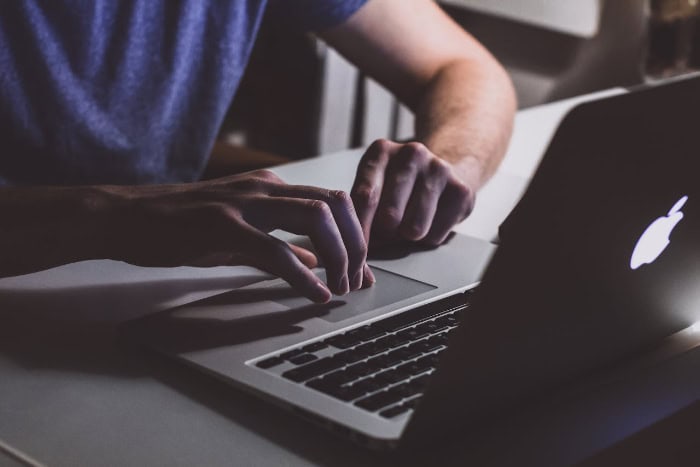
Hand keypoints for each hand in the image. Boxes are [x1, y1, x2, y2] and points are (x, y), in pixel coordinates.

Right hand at [114, 170, 372, 302]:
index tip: (362, 268)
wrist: (127, 218)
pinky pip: (275, 250)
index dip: (356, 235)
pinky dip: (303, 275)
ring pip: (315, 217)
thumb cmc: (182, 225)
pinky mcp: (222, 226)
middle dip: (356, 244)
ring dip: (337, 255)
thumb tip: (316, 261)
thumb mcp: (240, 232)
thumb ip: (281, 243)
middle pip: (335, 203)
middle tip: (356, 279)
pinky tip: (314, 294)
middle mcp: (264, 188)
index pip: (332, 201)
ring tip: (339, 286)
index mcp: (271, 187)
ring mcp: (244, 203)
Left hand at [351, 139, 475, 247]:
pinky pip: (436, 235)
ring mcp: (439, 169)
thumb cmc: (397, 186)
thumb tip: (355, 244)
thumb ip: (360, 210)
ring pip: (414, 229)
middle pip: (389, 216)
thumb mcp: (373, 187)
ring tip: (407, 224)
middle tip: (388, 229)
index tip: (357, 247)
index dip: (360, 228)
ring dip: (407, 237)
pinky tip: (429, 221)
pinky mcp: (461, 190)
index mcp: (381, 151)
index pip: (365, 197)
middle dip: (385, 233)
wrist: (442, 173)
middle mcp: (411, 154)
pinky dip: (428, 238)